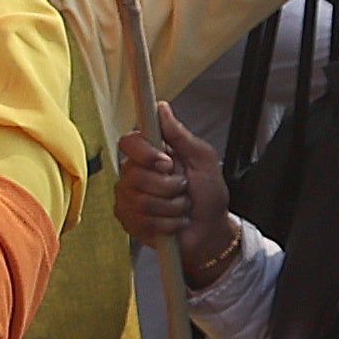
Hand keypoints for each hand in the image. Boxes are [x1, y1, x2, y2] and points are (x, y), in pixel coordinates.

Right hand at [117, 102, 237, 286]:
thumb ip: (180, 135)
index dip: (146, 154)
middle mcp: (134, 173)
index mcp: (150, 154)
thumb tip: (162, 108)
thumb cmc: (208, 194)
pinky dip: (167, 223)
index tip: (166, 163)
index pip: (129, 142)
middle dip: (169, 187)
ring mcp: (128, 197)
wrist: (210, 230)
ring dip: (172, 207)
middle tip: (184, 190)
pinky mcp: (128, 220)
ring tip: (181, 208)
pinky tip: (173, 222)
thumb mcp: (203, 159)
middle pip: (136, 176)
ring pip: (141, 200)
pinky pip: (142, 220)